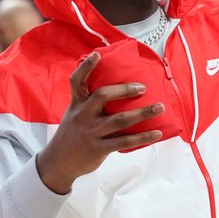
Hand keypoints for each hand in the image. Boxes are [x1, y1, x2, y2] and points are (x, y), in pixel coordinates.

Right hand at [36, 52, 165, 193]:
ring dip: (142, 113)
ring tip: (160, 107)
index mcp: (76, 105)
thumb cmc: (72, 135)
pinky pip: (124, 142)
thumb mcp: (73, 115)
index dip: (86, 67)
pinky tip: (157, 134)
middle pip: (103, 96)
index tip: (97, 55)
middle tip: (143, 87)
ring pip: (119, 120)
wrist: (59, 163)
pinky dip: (143, 137)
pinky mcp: (98, 148)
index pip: (77, 81)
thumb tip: (115, 91)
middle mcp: (83, 116)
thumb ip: (88, 104)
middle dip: (124, 90)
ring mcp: (91, 132)